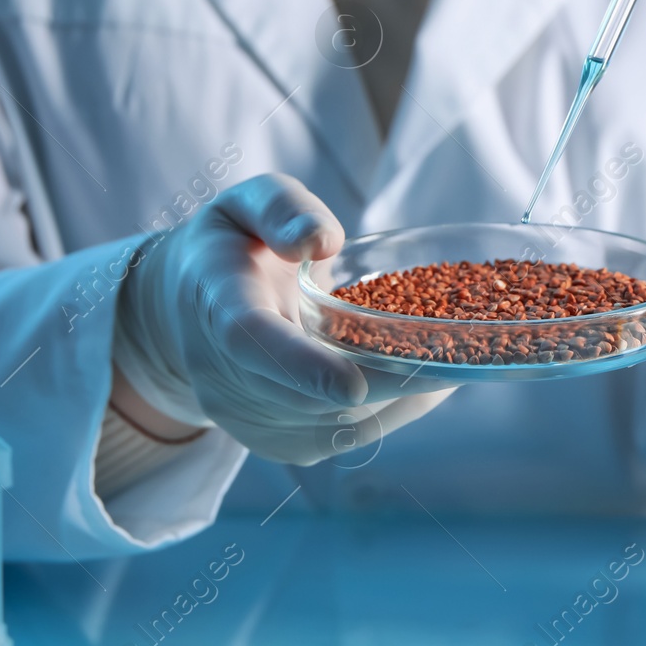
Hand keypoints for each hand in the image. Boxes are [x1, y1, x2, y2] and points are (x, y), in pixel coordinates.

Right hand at [114, 174, 452, 464]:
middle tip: (461, 350)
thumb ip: (281, 208)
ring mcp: (253, 420)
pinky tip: (431, 377)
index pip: (251, 343)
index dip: (300, 367)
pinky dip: (396, 408)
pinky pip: (349, 434)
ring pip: (340, 422)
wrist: (183, 314)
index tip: (349, 383)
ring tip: (458, 358)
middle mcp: (228, 378)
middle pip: (314, 395)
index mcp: (218, 306)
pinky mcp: (283, 442)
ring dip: (403, 396)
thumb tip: (321, 241)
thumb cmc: (228, 247)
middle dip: (390, 379)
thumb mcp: (243, 203)